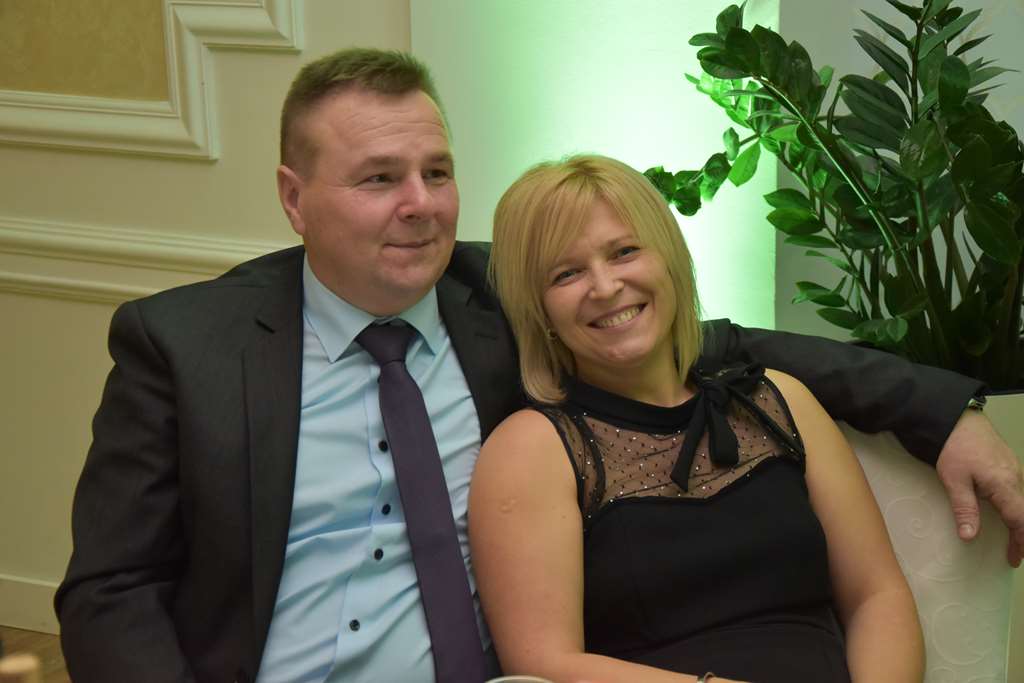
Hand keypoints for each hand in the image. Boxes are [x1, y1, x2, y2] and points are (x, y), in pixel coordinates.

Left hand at [936, 410, 1023, 566]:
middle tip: (1014, 552)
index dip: (1019, 542)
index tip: (1013, 559)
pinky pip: (1018, 488)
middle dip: (1022, 534)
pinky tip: (1006, 509)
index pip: (1020, 521)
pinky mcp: (1008, 461)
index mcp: (1005, 485)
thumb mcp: (954, 480)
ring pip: (1022, 499)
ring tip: (1012, 536)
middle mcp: (1016, 477)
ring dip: (1019, 519)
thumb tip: (969, 537)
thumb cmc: (953, 448)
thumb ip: (964, 509)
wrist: (955, 416)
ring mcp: (1014, 467)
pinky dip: (1016, 504)